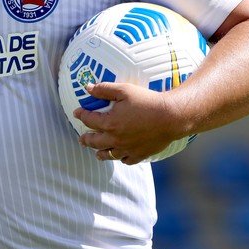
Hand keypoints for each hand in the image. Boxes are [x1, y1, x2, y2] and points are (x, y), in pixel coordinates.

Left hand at [72, 82, 186, 164]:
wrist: (171, 117)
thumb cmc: (147, 101)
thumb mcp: (124, 90)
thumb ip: (104, 89)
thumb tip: (88, 87)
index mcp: (110, 123)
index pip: (89, 120)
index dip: (81, 115)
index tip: (76, 113)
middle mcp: (116, 139)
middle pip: (95, 142)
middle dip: (85, 139)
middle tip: (81, 138)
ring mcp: (127, 149)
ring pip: (108, 154)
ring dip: (100, 152)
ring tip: (96, 152)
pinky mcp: (140, 154)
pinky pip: (126, 160)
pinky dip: (120, 158)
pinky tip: (119, 156)